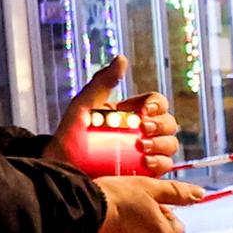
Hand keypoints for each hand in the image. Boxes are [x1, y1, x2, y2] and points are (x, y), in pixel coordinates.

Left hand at [60, 59, 179, 174]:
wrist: (61, 168)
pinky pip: (165, 166)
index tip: (146, 110)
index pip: (157, 103)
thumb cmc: (70, 135)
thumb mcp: (83, 105)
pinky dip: (160, 163)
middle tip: (144, 128)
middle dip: (161, 125)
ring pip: (170, 145)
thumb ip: (102, 82)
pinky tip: (145, 163)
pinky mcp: (145, 173)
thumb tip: (121, 58)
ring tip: (143, 148)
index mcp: (131, 113)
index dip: (158, 105)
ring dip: (162, 144)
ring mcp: (146, 153)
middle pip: (169, 123)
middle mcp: (142, 132)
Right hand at [81, 174, 206, 232]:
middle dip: (151, 224)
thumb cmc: (116, 197)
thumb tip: (200, 194)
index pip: (178, 229)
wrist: (80, 213)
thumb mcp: (149, 187)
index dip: (167, 214)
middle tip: (133, 206)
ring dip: (132, 232)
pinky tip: (104, 224)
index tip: (152, 203)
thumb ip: (176, 192)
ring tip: (116, 214)